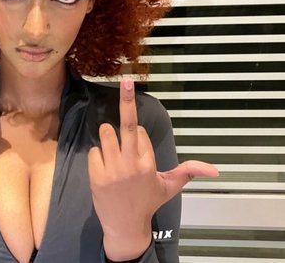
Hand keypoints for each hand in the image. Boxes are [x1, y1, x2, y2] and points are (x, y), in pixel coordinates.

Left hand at [87, 79, 217, 260]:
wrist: (125, 227)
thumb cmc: (147, 203)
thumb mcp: (169, 187)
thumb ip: (188, 172)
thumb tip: (215, 169)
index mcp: (149, 163)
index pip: (140, 132)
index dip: (137, 136)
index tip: (137, 148)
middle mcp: (132, 164)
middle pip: (127, 125)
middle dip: (127, 100)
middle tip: (127, 80)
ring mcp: (112, 169)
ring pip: (106, 133)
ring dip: (107, 136)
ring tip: (112, 151)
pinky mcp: (96, 175)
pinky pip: (93, 151)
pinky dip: (97, 156)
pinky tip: (104, 169)